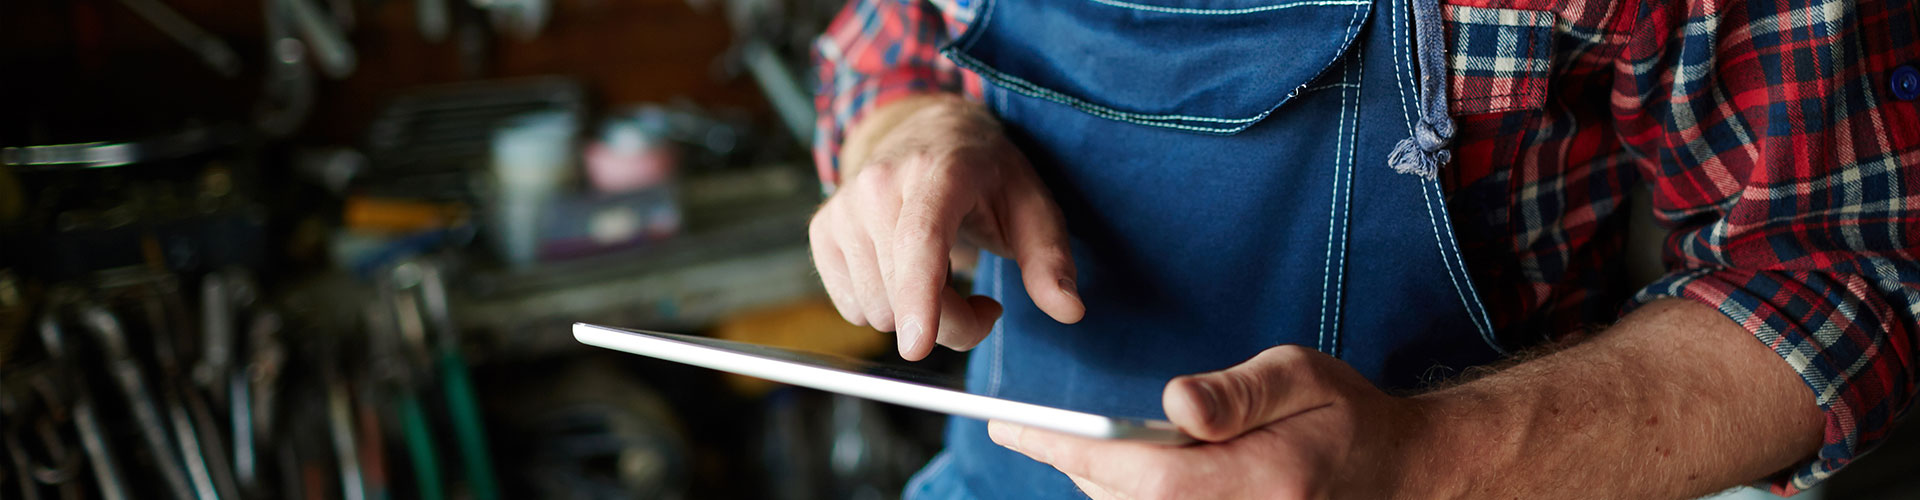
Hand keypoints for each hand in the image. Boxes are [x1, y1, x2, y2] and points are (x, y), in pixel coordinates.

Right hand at [811, 95, 1084, 359]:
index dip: (920, 296)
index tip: (917, 347)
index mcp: (939, 170)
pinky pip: (852, 309)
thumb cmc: (988, 176)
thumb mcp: (1034, 206)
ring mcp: (843, 207)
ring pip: (878, 311)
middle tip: (983, 303)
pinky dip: (886, 309)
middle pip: (904, 293)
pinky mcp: (821, 230)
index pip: (921, 239)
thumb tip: (1070, 310)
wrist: (928, 134)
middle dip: (952, 321)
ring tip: (944, 280)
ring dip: (918, 318)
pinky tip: (907, 277)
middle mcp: (880, 183)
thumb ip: (1051, 260)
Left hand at [989, 346, 1438, 498]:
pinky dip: (1126, 497)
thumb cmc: (1347, 415)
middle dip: (1070, 467)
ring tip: (1057, 444)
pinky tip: (1111, 471)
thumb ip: (1239, 391)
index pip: (1146, 479)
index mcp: (1266, 479)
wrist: (1399, 474)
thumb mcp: (1303, 374)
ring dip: (1095, 485)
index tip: (1016, 427)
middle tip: (1020, 428)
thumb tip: (1174, 402)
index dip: (1073, 455)